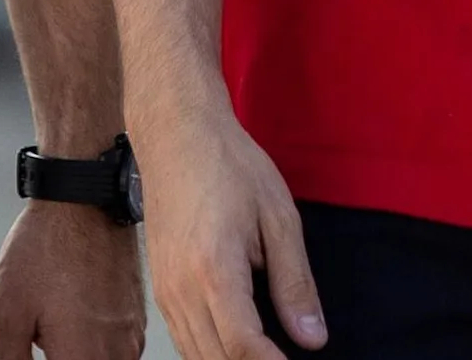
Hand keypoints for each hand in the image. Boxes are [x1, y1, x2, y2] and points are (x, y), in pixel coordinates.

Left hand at [0, 200, 144, 359]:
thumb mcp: (8, 311)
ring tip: (56, 323)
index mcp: (85, 359)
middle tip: (45, 335)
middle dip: (61, 356)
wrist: (84, 200)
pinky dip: (96, 346)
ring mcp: (134, 337)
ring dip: (79, 354)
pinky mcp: (138, 320)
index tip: (41, 350)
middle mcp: (119, 355)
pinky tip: (72, 315)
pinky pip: (119, 350)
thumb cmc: (44, 249)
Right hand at [135, 110, 321, 358]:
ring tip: (267, 353)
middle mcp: (181, 288)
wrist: (176, 133)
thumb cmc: (228, 164)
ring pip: (195, 355)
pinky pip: (183, 337)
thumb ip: (294, 282)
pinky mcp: (160, 287)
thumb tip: (311, 338)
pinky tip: (238, 344)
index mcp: (214, 269)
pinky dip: (211, 351)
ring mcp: (164, 290)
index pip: (242, 346)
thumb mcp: (278, 218)